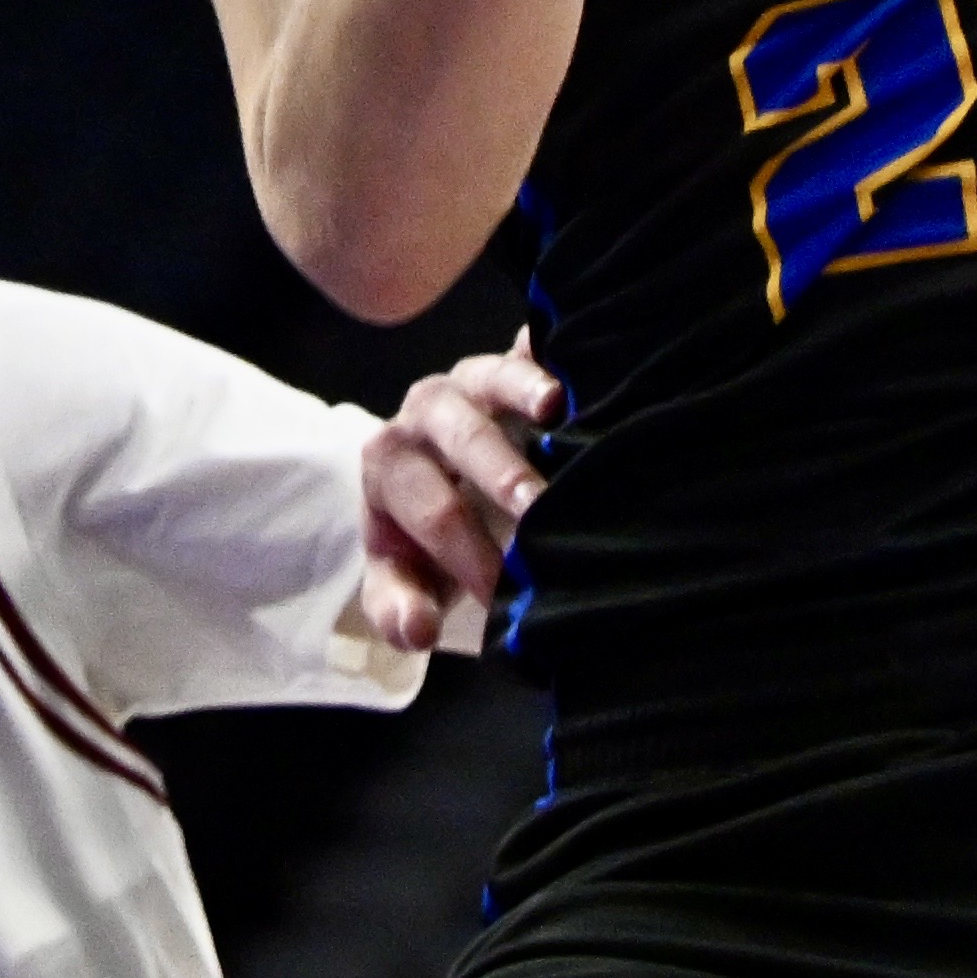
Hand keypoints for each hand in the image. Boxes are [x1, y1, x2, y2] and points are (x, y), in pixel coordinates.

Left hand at [359, 346, 558, 653]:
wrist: (439, 476)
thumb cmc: (422, 536)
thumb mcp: (405, 577)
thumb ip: (400, 609)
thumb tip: (416, 632)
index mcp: (390, 464)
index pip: (433, 511)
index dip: (467, 555)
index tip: (506, 592)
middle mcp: (426, 411)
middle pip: (460, 438)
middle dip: (499, 475)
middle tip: (537, 509)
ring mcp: (474, 376)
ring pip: (494, 376)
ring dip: (523, 391)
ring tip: (554, 408)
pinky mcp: (516, 356)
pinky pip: (535, 345)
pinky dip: (557, 350)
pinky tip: (585, 360)